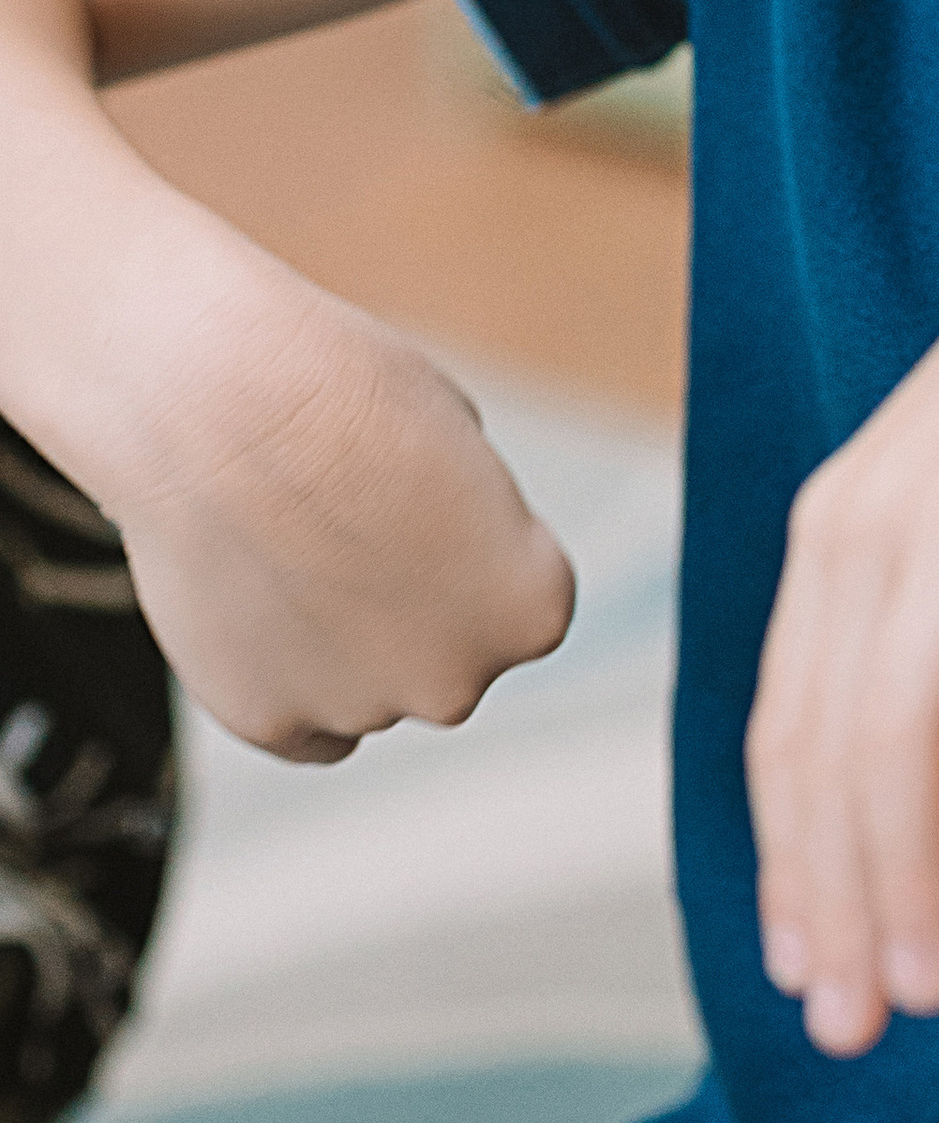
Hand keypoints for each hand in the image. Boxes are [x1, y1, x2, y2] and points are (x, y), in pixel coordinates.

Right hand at [85, 219, 574, 762]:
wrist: (222, 402)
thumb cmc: (350, 396)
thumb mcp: (460, 444)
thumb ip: (468, 535)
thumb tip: (437, 581)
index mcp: (533, 608)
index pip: (518, 591)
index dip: (469, 532)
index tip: (421, 482)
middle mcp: (459, 681)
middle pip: (447, 653)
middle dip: (413, 601)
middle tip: (349, 519)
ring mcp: (360, 710)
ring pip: (370, 689)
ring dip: (345, 640)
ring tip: (286, 545)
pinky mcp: (267, 723)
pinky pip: (301, 726)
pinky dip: (288, 683)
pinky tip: (265, 609)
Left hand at [747, 149, 938, 1053]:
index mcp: (847, 520)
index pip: (791, 724)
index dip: (796, 861)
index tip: (813, 976)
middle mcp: (874, 514)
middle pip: (830, 745)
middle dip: (838, 898)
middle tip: (863, 1026)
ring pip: (900, 726)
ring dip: (908, 870)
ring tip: (930, 984)